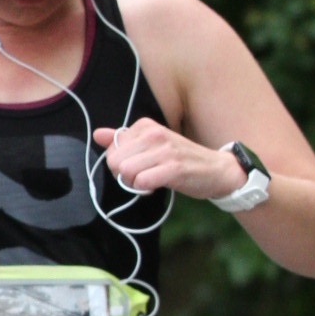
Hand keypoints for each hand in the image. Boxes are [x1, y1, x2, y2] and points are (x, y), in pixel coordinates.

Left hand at [94, 121, 247, 201]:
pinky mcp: (174, 168)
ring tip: (149, 181)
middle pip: (114, 162)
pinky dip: (145, 189)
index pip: (111, 149)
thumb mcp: (151, 144)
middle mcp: (154, 133)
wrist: (217, 169)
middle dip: (124, 175)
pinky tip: (157, 186)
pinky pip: (142, 182)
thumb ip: (123, 139)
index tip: (138, 166)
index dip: (120, 164)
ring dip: (134, 184)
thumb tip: (97, 134)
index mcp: (145, 125)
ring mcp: (165, 150)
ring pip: (126, 172)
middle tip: (142, 176)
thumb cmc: (181, 158)